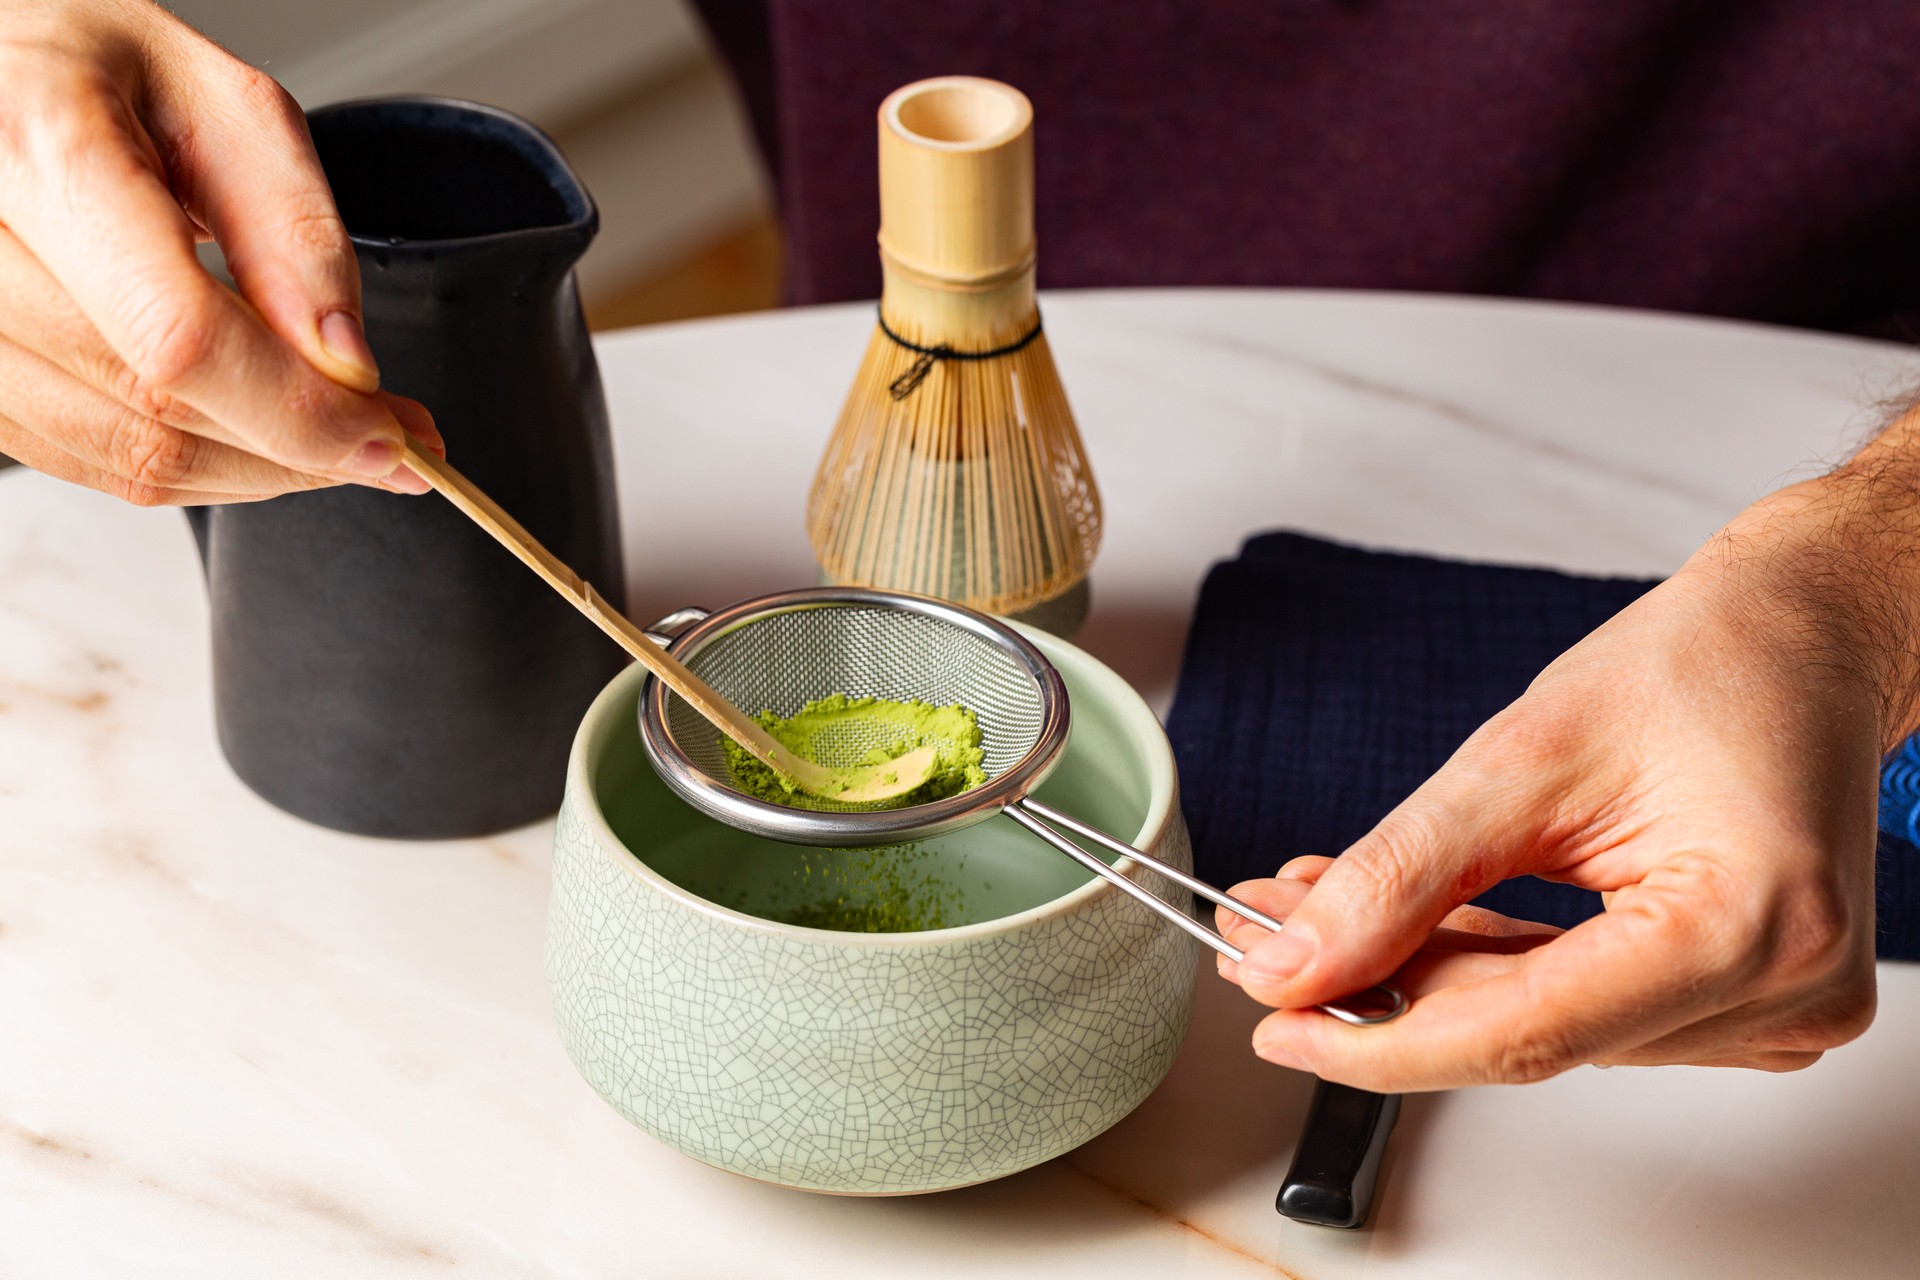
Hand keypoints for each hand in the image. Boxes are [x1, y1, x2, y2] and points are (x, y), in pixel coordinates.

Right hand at [0, 0, 441, 503]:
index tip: (388, 436)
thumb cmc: (95, 71)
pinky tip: (249, 429)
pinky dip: (192, 464)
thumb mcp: (226, 108)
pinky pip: (89, 460)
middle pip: (158, 410)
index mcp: (41, 149)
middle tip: (388, 435)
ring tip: (327, 430)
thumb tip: (347, 365)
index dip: (299, 412)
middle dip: (301, 447)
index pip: (180, 338)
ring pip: (127, 456)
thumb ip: (295, 233)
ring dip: (254, 468)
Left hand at [1214, 448, 1919, 1089]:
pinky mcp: (1747, 999)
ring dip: (1427, 974)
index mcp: (1745, 926)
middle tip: (1267, 941)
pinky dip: (1491, 968)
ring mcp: (1777, 1007)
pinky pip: (1584, 1008)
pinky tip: (1413, 924)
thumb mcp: (1521, 757)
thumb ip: (1400, 874)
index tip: (1275, 1023)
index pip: (1521, 1035)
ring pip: (1545, 1027)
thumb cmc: (1702, 667)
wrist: (1799, 637)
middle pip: (1527, 1034)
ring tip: (1326, 908)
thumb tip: (1297, 964)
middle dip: (1381, 989)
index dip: (1377, 1040)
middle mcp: (1783, 990)